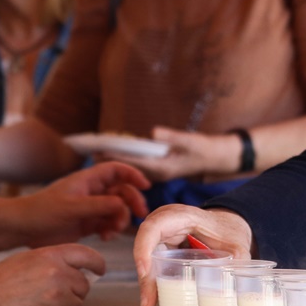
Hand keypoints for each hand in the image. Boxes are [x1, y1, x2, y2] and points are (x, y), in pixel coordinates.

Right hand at [0, 243, 104, 305]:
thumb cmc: (0, 280)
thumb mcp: (29, 259)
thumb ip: (55, 261)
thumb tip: (77, 269)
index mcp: (52, 255)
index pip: (87, 255)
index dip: (97, 264)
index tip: (99, 270)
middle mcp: (57, 272)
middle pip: (84, 285)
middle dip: (75, 292)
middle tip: (56, 295)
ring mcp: (54, 294)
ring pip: (77, 304)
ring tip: (42, 304)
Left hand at [18, 162, 151, 245]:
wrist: (22, 229)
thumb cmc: (43, 211)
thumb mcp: (72, 207)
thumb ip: (100, 205)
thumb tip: (123, 204)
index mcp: (88, 180)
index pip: (117, 170)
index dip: (133, 174)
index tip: (146, 186)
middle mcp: (92, 192)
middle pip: (122, 191)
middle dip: (132, 202)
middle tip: (140, 215)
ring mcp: (90, 208)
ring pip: (117, 210)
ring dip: (120, 220)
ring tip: (112, 232)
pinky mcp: (87, 224)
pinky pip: (107, 224)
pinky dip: (111, 230)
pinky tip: (105, 237)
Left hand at [98, 126, 239, 181]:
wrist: (217, 157)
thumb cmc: (205, 149)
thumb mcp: (191, 141)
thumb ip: (172, 137)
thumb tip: (154, 132)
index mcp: (162, 169)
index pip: (132, 163)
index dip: (113, 156)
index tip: (96, 151)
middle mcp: (157, 173)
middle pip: (127, 168)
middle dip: (109, 158)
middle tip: (88, 150)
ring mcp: (157, 172)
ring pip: (131, 168)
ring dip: (115, 159)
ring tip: (96, 150)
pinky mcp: (159, 169)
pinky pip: (138, 166)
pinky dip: (126, 159)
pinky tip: (117, 151)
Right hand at [134, 204, 252, 305]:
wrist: (227, 227)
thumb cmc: (228, 232)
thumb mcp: (237, 246)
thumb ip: (238, 264)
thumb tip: (232, 291)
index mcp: (184, 216)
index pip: (154, 227)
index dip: (144, 247)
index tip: (145, 271)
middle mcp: (167, 221)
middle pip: (146, 244)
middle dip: (145, 273)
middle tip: (148, 300)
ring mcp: (162, 232)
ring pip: (147, 254)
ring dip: (147, 279)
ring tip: (149, 302)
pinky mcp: (161, 244)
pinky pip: (152, 260)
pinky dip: (152, 278)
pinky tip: (153, 297)